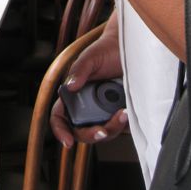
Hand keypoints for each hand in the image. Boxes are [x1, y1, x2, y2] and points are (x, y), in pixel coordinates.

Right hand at [50, 17, 126, 147]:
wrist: (131, 47)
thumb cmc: (107, 49)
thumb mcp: (91, 57)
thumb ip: (79, 70)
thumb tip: (70, 85)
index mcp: (73, 93)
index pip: (60, 116)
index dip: (60, 130)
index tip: (68, 142)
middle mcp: (86, 105)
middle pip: (81, 131)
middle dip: (90, 135)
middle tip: (102, 131)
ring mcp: (103, 111)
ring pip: (102, 132)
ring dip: (110, 129)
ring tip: (121, 115)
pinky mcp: (119, 112)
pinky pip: (118, 127)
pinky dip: (121, 124)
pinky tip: (126, 113)